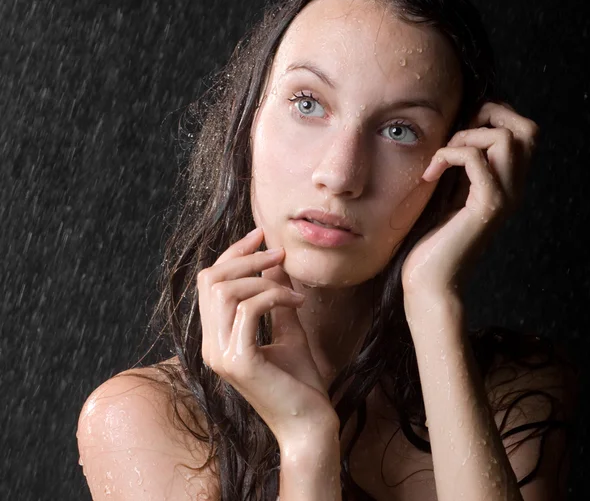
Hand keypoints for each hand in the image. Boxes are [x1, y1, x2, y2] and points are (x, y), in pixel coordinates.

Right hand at [197, 227, 337, 443]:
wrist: (310, 423)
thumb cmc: (299, 381)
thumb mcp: (287, 327)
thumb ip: (275, 296)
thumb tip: (274, 261)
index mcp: (217, 338)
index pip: (209, 283)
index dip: (232, 254)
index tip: (260, 236)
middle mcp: (211, 346)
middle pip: (211, 280)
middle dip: (246, 258)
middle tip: (278, 253)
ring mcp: (221, 356)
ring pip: (226, 291)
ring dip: (263, 279)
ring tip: (292, 289)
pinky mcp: (239, 362)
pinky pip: (249, 309)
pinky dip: (275, 296)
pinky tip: (297, 303)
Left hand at [401, 102, 538, 312]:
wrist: (431, 282)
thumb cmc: (433, 240)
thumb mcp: (450, 194)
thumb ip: (462, 169)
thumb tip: (456, 133)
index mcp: (506, 183)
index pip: (525, 132)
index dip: (495, 117)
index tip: (458, 134)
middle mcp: (513, 189)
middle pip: (527, 128)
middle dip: (489, 116)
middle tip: (455, 138)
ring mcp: (503, 198)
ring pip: (505, 139)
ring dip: (465, 136)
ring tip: (440, 159)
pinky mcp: (485, 208)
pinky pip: (475, 160)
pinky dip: (448, 156)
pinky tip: (429, 175)